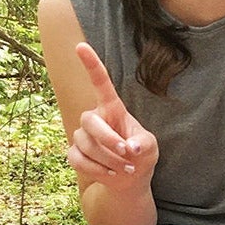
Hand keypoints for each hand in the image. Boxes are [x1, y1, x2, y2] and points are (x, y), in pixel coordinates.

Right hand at [66, 42, 157, 189]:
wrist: (129, 178)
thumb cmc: (140, 154)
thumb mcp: (150, 148)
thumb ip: (143, 145)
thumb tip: (130, 147)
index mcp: (112, 108)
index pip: (100, 83)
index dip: (91, 64)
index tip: (80, 46)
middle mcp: (94, 118)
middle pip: (90, 122)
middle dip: (108, 140)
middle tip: (126, 154)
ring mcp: (82, 135)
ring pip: (86, 144)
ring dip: (110, 161)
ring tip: (127, 168)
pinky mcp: (74, 153)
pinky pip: (78, 159)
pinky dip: (98, 170)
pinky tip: (112, 174)